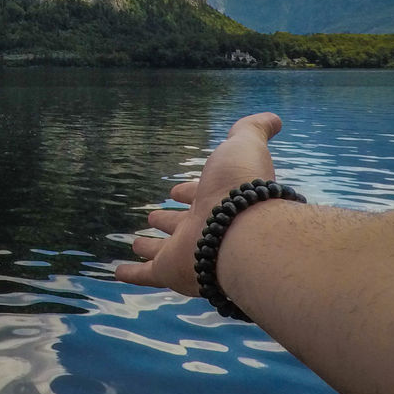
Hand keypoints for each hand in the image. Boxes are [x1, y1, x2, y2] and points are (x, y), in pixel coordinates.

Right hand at [115, 112, 281, 295]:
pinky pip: (147, 274)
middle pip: (183, 225)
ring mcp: (187, 252)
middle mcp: (204, 227)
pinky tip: (118, 271)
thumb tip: (275, 118)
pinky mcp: (171, 271)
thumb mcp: (244, 146)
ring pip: (164, 250)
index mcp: (217, 200)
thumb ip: (254, 130)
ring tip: (137, 243)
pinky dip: (132, 273)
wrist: (242, 231)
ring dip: (151, 247)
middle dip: (169, 221)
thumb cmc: (241, 186)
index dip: (188, 191)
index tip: (175, 191)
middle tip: (155, 217)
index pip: (200, 196)